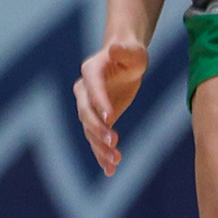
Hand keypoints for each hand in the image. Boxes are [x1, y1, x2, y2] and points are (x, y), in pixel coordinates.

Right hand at [75, 37, 148, 173]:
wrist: (125, 64)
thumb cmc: (130, 55)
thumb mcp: (133, 52)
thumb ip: (125, 51)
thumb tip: (115, 47)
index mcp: (91, 71)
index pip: (92, 88)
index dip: (99, 102)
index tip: (111, 118)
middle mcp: (84, 91)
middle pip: (86, 113)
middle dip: (98, 129)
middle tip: (114, 142)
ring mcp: (88, 107)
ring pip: (89, 130)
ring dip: (100, 147)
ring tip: (115, 161)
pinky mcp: (97, 120)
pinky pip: (96, 139)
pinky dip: (101, 155)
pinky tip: (110, 170)